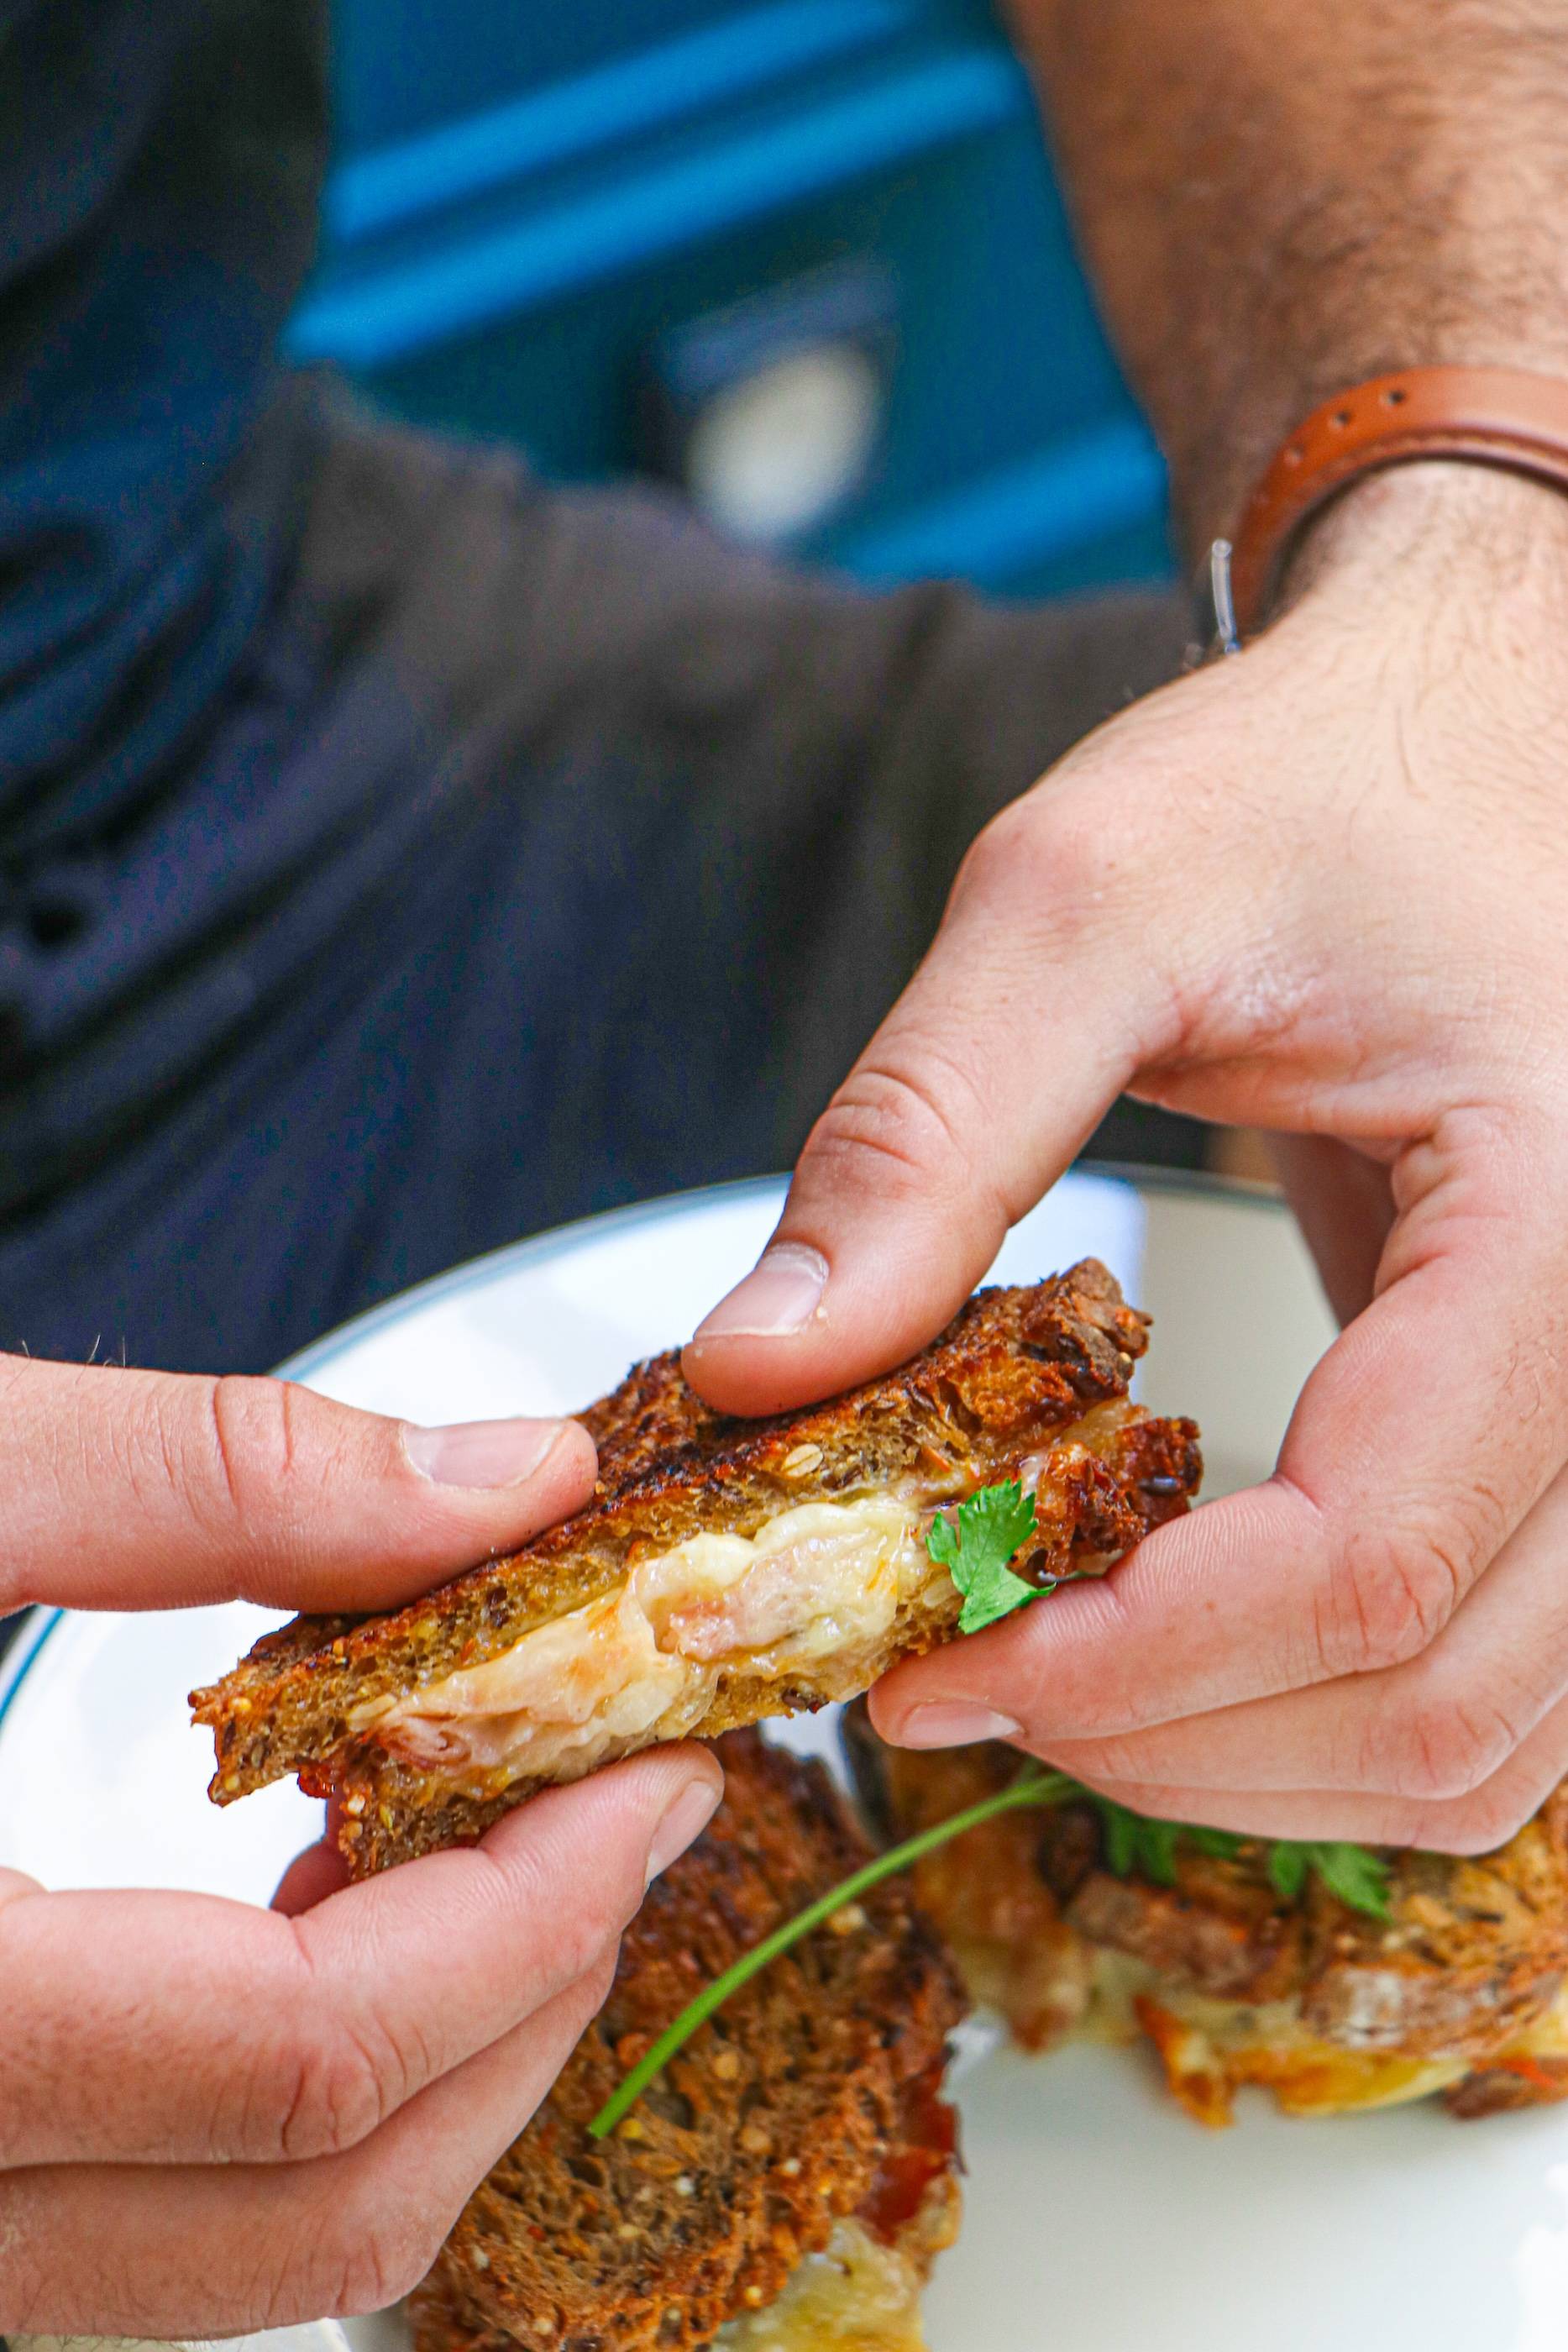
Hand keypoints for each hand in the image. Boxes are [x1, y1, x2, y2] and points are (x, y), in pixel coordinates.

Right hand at [0, 1355, 721, 2333]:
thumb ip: (203, 1476)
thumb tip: (501, 1479)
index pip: (313, 2056)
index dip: (537, 1911)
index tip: (649, 1760)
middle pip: (319, 2215)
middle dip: (530, 2004)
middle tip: (621, 1804)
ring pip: (244, 2261)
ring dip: (427, 2066)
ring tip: (487, 1847)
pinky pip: (147, 2236)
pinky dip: (291, 2104)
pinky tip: (310, 1925)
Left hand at [686, 461, 1567, 1856]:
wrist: (1467, 739)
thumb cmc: (1316, 783)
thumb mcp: (1089, 902)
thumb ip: (926, 1133)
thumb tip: (757, 1367)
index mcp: (1555, 1216)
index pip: (1368, 1556)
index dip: (1129, 1661)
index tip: (927, 1665)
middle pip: (1438, 1702)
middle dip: (1165, 1739)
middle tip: (948, 1683)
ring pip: (1483, 1737)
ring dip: (1246, 1760)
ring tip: (1038, 1675)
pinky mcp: (1562, 1426)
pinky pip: (1493, 1667)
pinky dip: (1321, 1711)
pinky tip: (1163, 1639)